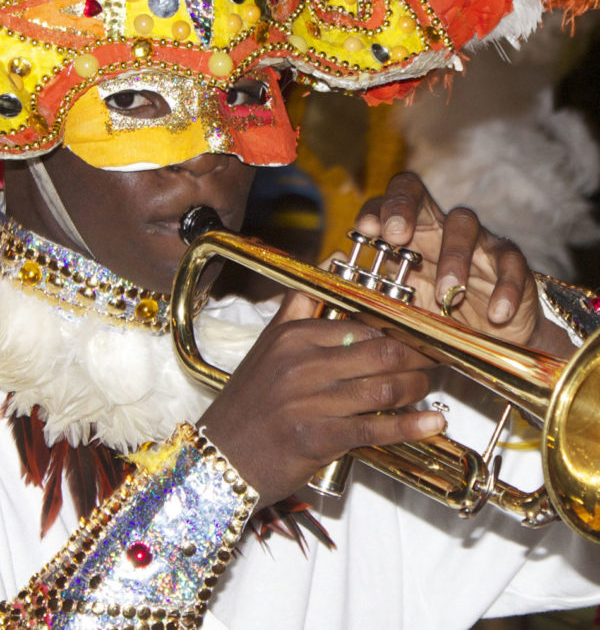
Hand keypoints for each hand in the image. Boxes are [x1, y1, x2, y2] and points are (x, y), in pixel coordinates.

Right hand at [199, 290, 443, 508]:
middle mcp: (302, 364)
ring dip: (416, 389)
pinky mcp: (318, 438)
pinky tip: (432, 423)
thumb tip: (326, 272)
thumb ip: (296, 309)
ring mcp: (310, 402)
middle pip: (381, 353)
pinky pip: (376, 428)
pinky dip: (411, 426)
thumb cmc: (247, 405)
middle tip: (433, 360)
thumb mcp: (265, 347)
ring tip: (426, 388)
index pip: (361, 326)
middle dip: (417, 358)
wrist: (220, 459)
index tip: (416, 336)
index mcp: (293, 336)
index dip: (396, 332)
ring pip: (383, 388)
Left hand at [355, 172, 543, 347]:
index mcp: (408, 237)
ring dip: (454, 257)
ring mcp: (476, 241)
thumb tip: (330, 283)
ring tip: (447, 294)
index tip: (365, 231)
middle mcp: (438, 229)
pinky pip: (511, 263)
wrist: (489, 345)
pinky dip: (505, 288)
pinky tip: (496, 313)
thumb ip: (372, 295)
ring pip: (464, 224)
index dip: (375, 209)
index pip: (386, 203)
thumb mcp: (402, 311)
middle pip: (418, 193)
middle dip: (404, 206)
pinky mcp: (510, 263)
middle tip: (395, 234)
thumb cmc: (438, 321)